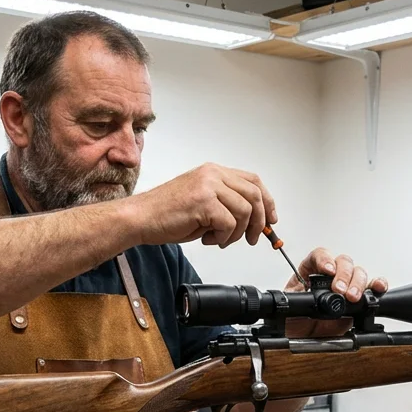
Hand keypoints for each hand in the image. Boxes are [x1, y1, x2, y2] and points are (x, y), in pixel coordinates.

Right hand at [122, 163, 276, 247]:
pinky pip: (230, 224)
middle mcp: (213, 174)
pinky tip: (209, 240)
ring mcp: (208, 186)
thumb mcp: (202, 203)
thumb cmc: (167, 214)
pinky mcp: (204, 202)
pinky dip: (224, 238)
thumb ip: (226, 205)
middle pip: (255, 195)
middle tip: (252, 239)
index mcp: (213, 171)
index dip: (267, 201)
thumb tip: (254, 222)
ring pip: (245, 212)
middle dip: (259, 222)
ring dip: (237, 234)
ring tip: (220, 240)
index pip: (253, 181)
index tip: (271, 220)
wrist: (141, 217)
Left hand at [285, 247, 387, 337]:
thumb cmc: (294, 318)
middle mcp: (331, 276)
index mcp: (310, 271)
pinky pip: (372, 287)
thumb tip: (297, 296)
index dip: (325, 259)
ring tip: (352, 297)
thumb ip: (294, 298)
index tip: (327, 270)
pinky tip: (377, 288)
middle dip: (343, 275)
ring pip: (358, 273)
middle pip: (343, 262)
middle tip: (339, 290)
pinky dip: (377, 285)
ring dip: (357, 283)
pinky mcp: (358, 300)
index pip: (320, 255)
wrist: (303, 337)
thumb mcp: (288, 306)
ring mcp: (346, 286)